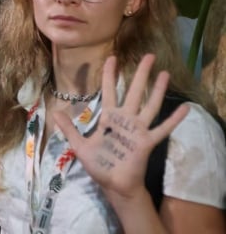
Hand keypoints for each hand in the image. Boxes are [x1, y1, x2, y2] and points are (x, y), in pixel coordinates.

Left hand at [55, 55, 188, 199]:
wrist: (113, 185)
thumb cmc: (99, 165)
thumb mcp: (80, 146)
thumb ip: (70, 129)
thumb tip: (56, 113)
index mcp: (109, 118)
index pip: (110, 91)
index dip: (110, 74)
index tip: (112, 57)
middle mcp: (125, 119)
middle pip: (134, 91)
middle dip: (140, 74)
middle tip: (149, 55)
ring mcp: (138, 129)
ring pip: (149, 105)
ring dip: (158, 90)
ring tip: (165, 73)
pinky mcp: (146, 142)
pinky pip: (162, 129)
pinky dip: (174, 119)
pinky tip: (186, 108)